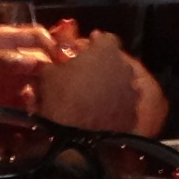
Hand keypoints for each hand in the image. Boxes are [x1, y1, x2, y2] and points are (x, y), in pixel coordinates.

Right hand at [35, 30, 167, 136]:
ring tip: (92, 96)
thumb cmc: (63, 101)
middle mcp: (124, 68)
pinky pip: (124, 104)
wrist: (79, 140)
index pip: (105, 38)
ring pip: (121, 82)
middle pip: (115, 60)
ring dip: (110, 85)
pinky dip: (114, 106)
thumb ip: (50, 64)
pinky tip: (100, 112)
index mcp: (105, 51)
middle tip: (85, 74)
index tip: (85, 50)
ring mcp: (131, 91)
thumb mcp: (48, 76)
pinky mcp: (133, 113)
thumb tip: (45, 62)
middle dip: (102, 65)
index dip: (94, 44)